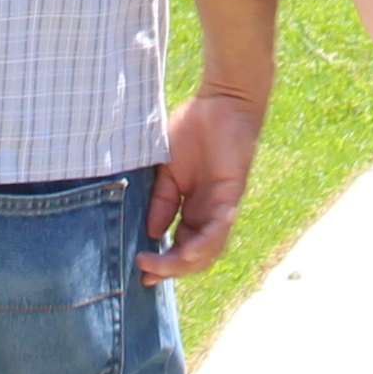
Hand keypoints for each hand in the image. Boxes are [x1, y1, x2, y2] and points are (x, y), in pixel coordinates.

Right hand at [141, 84, 263, 278]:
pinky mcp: (231, 195)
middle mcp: (209, 214)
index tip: (141, 272)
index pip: (180, 246)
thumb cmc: (195, 131)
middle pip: (194, 257)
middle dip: (170, 269)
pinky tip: (186, 251)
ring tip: (159, 265)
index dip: (163, 263)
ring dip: (183, 263)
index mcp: (193, 209)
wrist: (222, 101)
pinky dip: (204, 243)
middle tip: (146, 272)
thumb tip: (151, 233)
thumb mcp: (167, 171)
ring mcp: (221, 207)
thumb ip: (161, 201)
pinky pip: (220, 227)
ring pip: (208, 250)